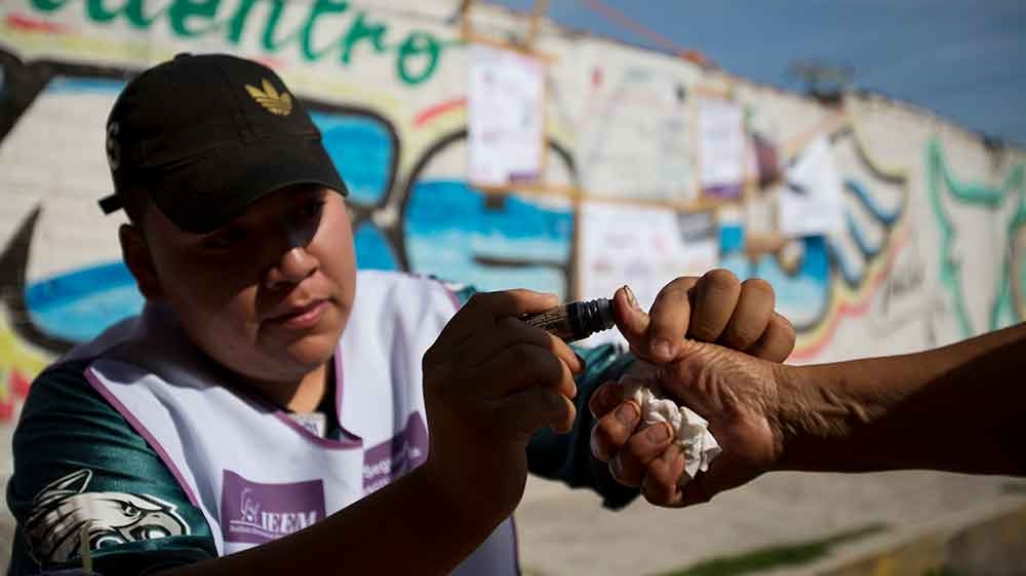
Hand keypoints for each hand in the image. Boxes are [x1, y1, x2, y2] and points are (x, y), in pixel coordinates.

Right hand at [421, 290, 582, 521]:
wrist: (455, 498)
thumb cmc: (477, 438)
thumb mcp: (474, 389)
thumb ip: (498, 354)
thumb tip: (554, 314)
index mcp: (441, 356)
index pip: (484, 307)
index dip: (523, 299)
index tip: (555, 306)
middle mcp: (446, 372)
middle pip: (516, 332)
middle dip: (556, 348)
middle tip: (573, 373)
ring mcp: (464, 398)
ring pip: (531, 359)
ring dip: (561, 377)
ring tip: (565, 398)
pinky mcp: (489, 427)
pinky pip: (545, 399)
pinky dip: (564, 410)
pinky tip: (559, 425)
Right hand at [589, 269, 795, 505]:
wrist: (767, 406)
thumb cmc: (728, 374)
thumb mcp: (677, 349)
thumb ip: (641, 327)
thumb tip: (619, 293)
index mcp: (641, 402)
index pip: (599, 415)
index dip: (601, 408)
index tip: (617, 394)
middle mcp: (646, 433)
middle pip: (603, 447)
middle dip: (614, 430)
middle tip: (640, 413)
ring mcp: (664, 461)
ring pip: (623, 472)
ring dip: (640, 451)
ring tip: (670, 434)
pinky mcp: (684, 486)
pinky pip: (653, 493)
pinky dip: (661, 477)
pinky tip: (681, 457)